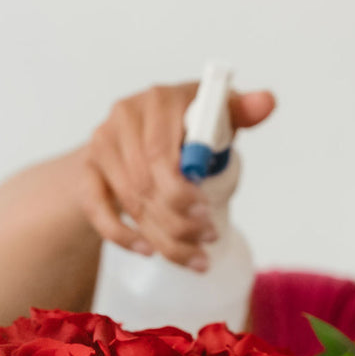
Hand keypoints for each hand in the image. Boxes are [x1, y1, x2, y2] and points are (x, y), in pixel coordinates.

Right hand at [77, 82, 275, 269]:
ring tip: (195, 256)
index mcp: (159, 99)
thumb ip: (242, 110)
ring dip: (163, 236)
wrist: (134, 136)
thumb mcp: (215, 115)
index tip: (207, 213)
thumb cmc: (185, 128)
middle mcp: (124, 116)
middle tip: (208, 239)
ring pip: (130, 202)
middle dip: (179, 220)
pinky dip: (123, 236)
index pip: (163, 154)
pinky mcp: (86, 172)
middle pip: (147, 182)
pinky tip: (150, 252)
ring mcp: (100, 144)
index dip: (183, 191)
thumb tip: (267, 102)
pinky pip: (99, 211)